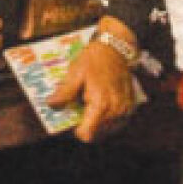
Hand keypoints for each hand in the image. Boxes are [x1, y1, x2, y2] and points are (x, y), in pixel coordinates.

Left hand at [48, 21, 136, 142]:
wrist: (116, 48)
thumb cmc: (94, 59)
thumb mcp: (75, 72)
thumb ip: (65, 92)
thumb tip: (51, 105)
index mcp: (101, 104)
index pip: (88, 134)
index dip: (77, 131)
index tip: (74, 120)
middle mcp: (115, 110)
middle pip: (97, 135)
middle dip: (88, 125)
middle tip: (82, 109)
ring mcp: (125, 110)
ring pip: (108, 130)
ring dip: (98, 124)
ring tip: (92, 105)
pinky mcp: (130, 107)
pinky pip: (118, 123)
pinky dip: (109, 119)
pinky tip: (103, 105)